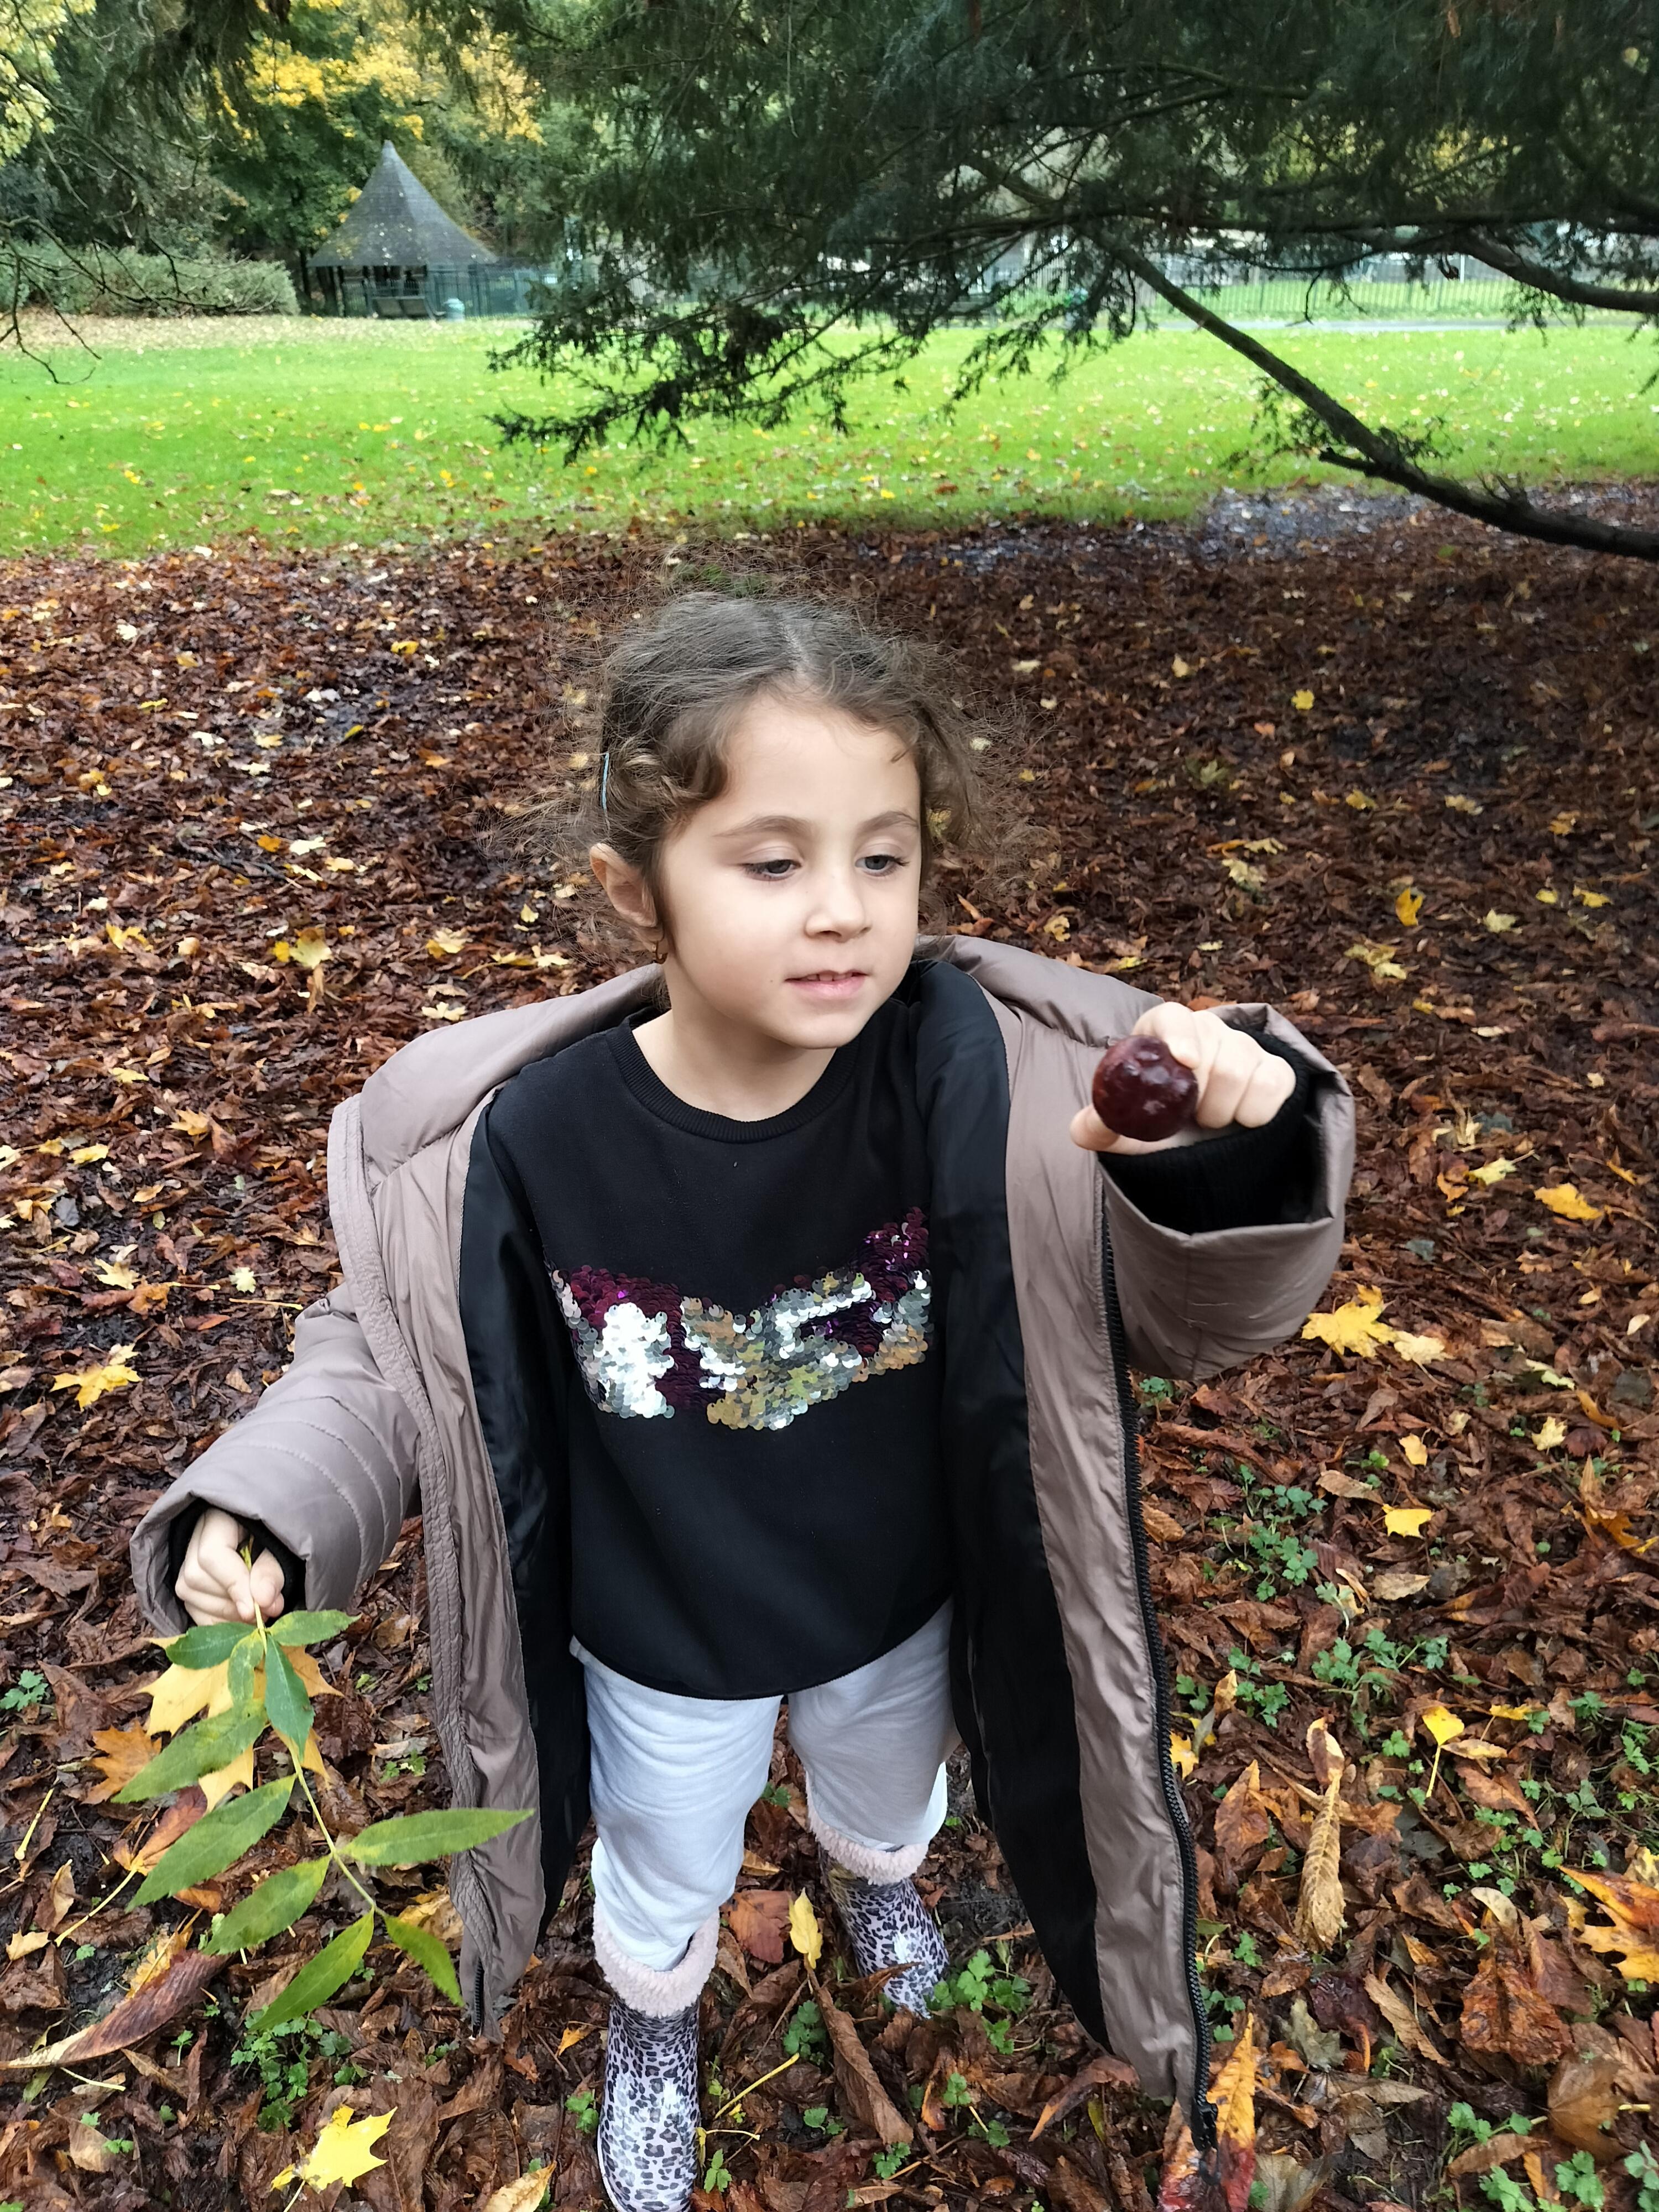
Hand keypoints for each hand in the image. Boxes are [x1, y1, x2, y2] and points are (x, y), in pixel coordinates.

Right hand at [175, 1508, 286, 1625]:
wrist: (265, 1538)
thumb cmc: (275, 1537)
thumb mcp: (280, 1547)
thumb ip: (271, 1572)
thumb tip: (263, 1602)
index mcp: (216, 1519)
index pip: (211, 1555)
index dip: (233, 1585)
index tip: (254, 1609)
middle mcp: (194, 1538)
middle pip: (196, 1577)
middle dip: (230, 1602)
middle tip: (263, 1613)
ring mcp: (185, 1561)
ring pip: (189, 1594)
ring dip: (224, 1614)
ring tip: (256, 1616)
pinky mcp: (186, 1583)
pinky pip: (191, 1609)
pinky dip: (215, 1622)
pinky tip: (239, 1622)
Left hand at [1070, 1003, 1295, 1154]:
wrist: (1198, 1143)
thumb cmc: (1157, 1123)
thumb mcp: (1125, 1129)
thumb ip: (1100, 1127)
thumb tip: (1083, 1128)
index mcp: (1162, 1031)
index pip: (1172, 1017)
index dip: (1180, 1036)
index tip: (1185, 1062)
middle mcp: (1206, 1029)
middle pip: (1215, 1050)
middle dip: (1201, 1096)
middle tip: (1189, 1115)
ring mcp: (1243, 1046)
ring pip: (1244, 1069)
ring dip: (1223, 1109)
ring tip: (1209, 1118)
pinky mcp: (1274, 1068)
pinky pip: (1275, 1082)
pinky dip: (1256, 1111)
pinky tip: (1239, 1118)